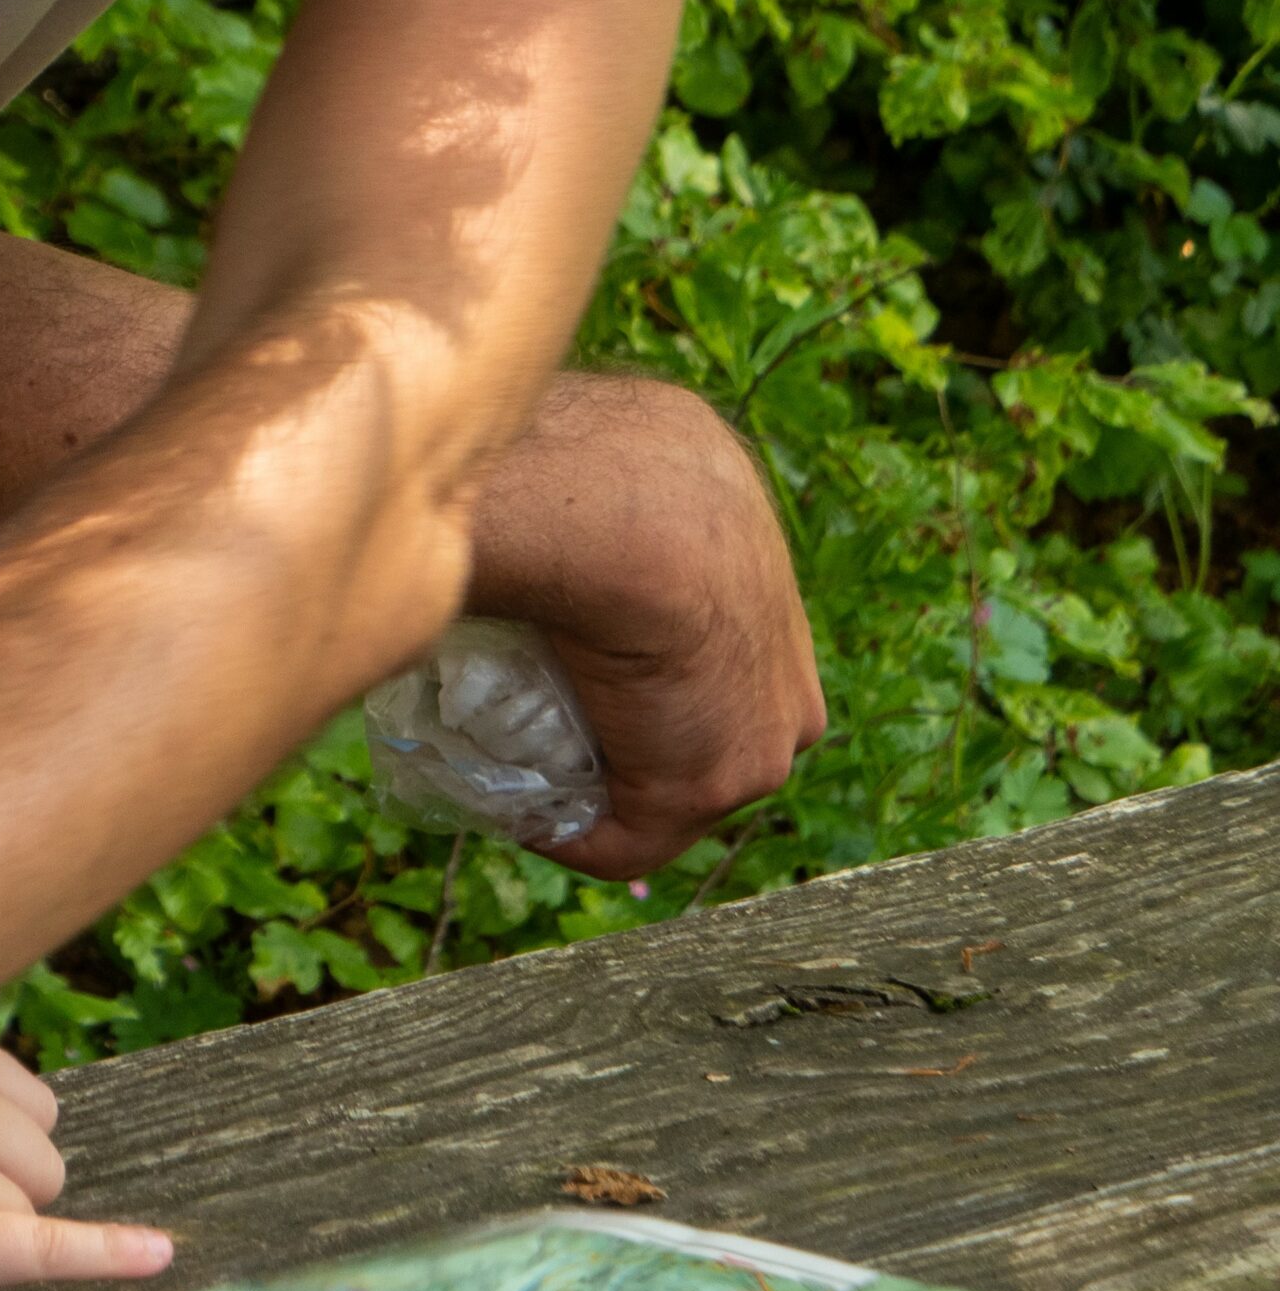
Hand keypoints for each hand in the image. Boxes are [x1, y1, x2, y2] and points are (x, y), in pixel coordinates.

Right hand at [467, 376, 825, 879]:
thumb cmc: (594, 463)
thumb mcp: (609, 452)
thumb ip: (588, 485)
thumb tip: (507, 469)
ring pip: (664, 784)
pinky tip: (511, 815)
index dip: (629, 670)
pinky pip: (626, 838)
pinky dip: (564, 835)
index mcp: (757, 573)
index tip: (553, 669)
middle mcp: (782, 664)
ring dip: (592, 787)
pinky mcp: (708, 785)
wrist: (621, 516)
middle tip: (522, 728)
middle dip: (621, 739)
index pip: (704, 647)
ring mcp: (757, 734)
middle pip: (693, 724)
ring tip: (507, 769)